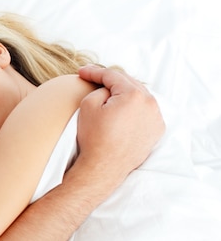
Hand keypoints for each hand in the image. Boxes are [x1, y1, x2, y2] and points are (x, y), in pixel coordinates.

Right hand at [75, 65, 164, 181]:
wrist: (103, 168)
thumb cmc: (94, 138)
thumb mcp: (88, 105)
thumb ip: (99, 89)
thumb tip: (108, 90)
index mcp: (134, 94)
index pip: (112, 76)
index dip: (95, 72)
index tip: (82, 72)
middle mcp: (150, 103)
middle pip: (129, 83)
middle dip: (111, 81)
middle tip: (94, 79)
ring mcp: (156, 117)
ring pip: (139, 97)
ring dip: (125, 93)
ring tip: (110, 93)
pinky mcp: (157, 130)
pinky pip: (146, 112)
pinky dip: (135, 108)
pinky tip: (123, 110)